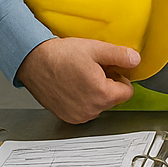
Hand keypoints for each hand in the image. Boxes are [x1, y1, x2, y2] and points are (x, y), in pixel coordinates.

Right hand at [15, 37, 137, 123]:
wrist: (32, 61)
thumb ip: (120, 56)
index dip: (120, 77)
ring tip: (80, 77)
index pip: (127, 92)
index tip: (109, 69)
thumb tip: (136, 60)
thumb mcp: (96, 49)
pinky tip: (72, 86)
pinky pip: (84, 110)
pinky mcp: (66, 117)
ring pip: (99, 105)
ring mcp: (78, 116)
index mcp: (102, 95)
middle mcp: (91, 110)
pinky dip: (82, 99)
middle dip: (107, 85)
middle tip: (92, 70)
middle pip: (113, 99)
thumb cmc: (59, 56)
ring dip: (94, 93)